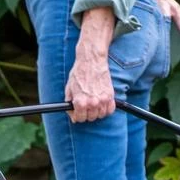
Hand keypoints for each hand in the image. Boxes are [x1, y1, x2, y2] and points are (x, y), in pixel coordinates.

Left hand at [66, 7, 115, 121]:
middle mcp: (92, 103)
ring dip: (97, 111)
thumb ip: (69, 102)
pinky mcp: (110, 95)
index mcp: (80, 102)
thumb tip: (72, 114)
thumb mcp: (69, 87)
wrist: (92, 60)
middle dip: (86, 113)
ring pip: (100, 115)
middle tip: (86, 106)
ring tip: (93, 103)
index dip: (77, 115)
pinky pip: (110, 110)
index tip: (78, 112)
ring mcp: (102, 100)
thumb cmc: (79, 72)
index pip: (79, 119)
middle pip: (90, 118)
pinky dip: (106, 109)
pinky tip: (102, 103)